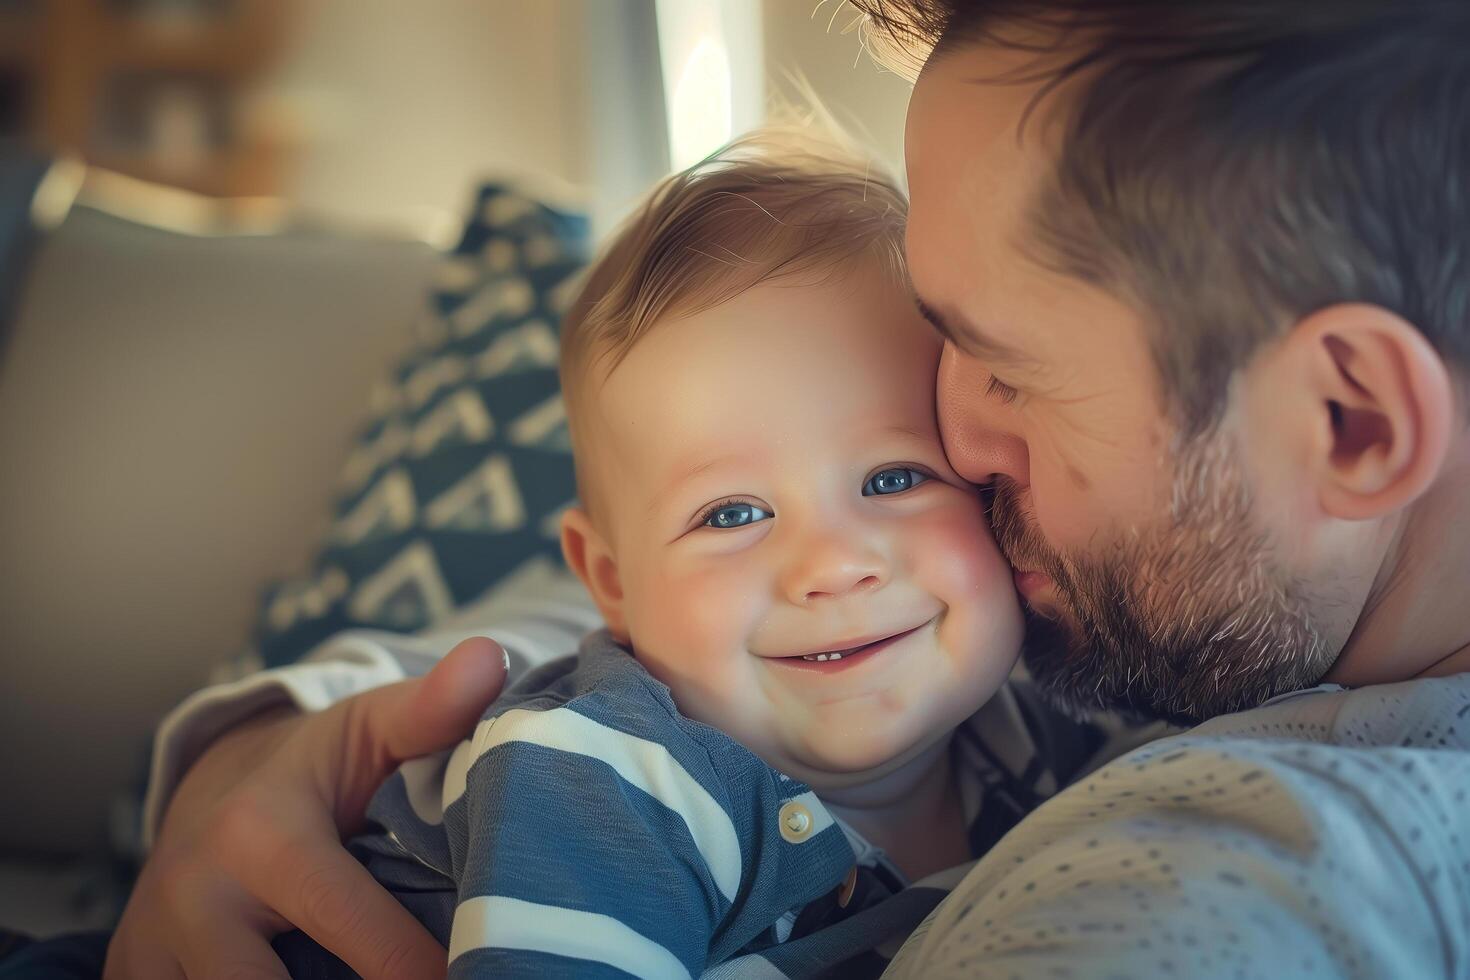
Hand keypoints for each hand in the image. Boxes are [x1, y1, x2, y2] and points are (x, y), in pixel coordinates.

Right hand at [105, 636, 507, 979]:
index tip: (469, 973)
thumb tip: (490, 659)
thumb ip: (435, 706)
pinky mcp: (132, 978)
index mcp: (260, 834)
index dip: (415, 967)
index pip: (351, 924)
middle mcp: (194, 898)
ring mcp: (151, 949)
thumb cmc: (317, 768)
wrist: (211, 789)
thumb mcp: (371, 726)